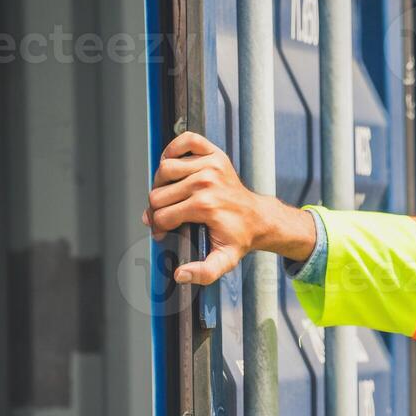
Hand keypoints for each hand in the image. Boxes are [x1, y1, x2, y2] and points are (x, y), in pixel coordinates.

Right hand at [143, 132, 317, 284]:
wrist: (258, 218)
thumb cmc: (238, 237)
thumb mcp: (224, 260)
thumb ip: (203, 272)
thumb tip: (180, 275)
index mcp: (205, 206)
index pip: (162, 216)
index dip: (158, 228)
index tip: (164, 233)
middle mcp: (206, 182)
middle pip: (158, 194)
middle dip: (157, 208)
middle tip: (166, 216)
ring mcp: (210, 165)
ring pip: (164, 169)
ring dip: (161, 183)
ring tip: (170, 196)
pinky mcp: (214, 153)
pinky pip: (185, 141)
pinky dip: (174, 149)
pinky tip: (175, 167)